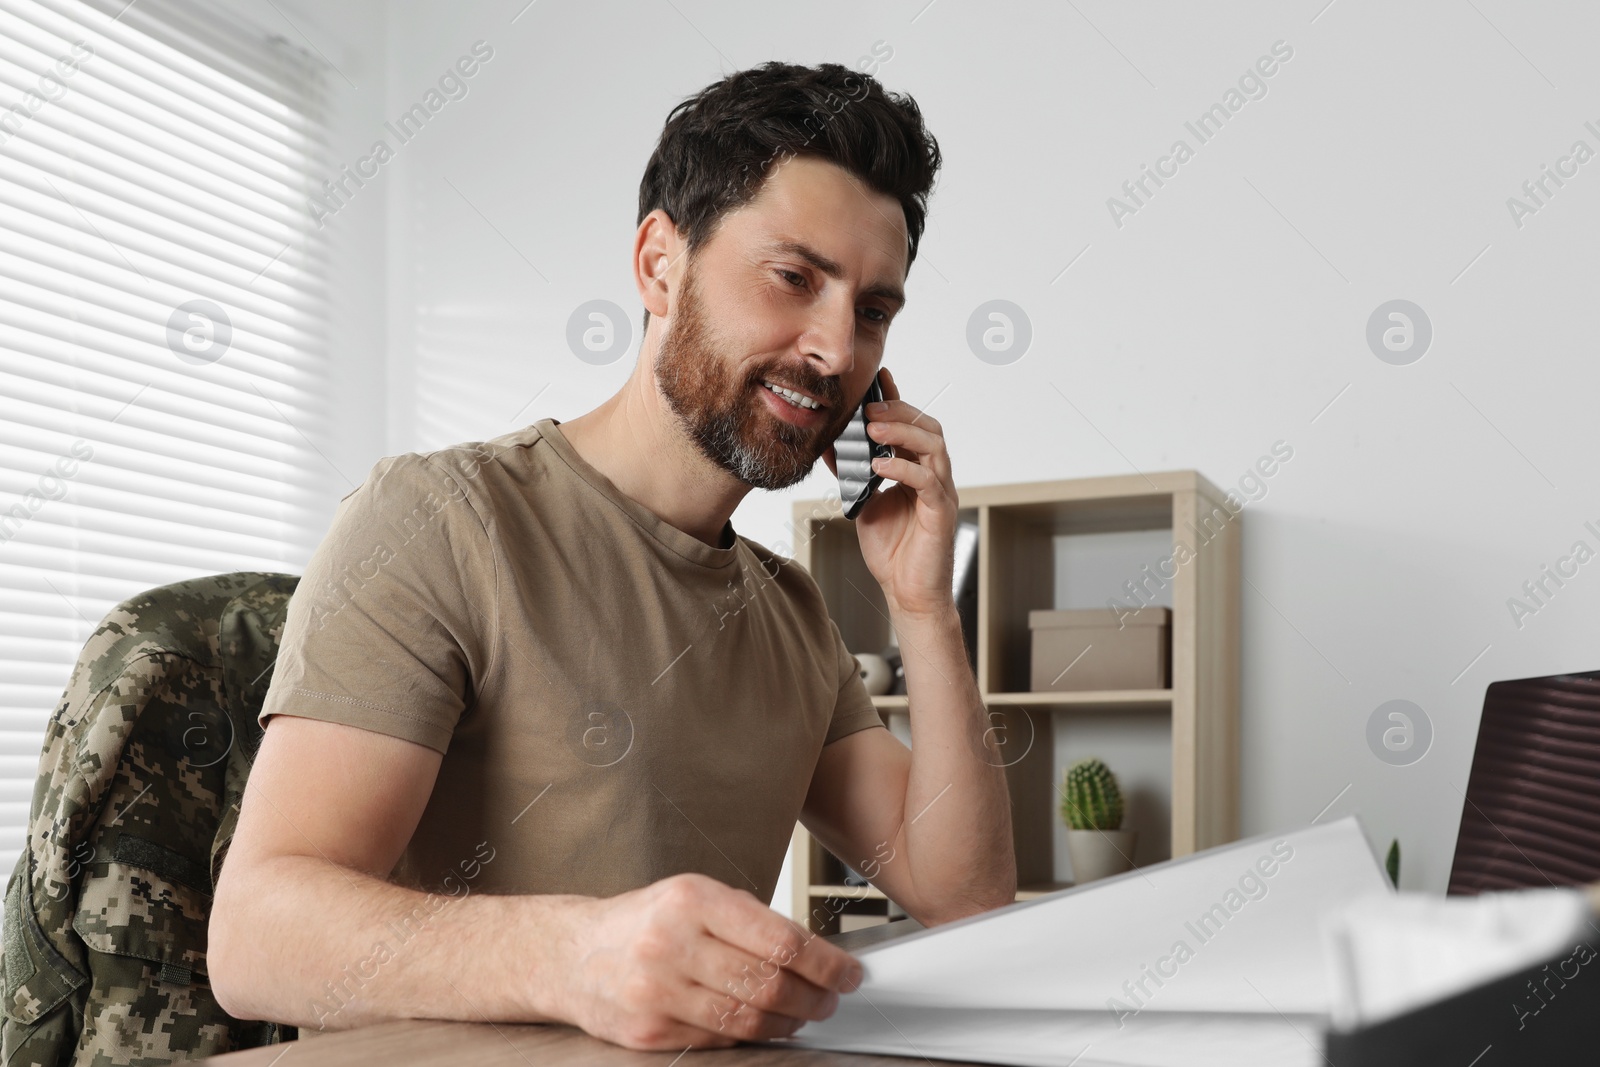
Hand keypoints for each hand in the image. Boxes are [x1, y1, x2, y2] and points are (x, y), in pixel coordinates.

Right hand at [558, 872, 862, 1049]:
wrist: (571, 955)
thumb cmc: (643, 922)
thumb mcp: (694, 897)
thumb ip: (749, 920)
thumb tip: (814, 953)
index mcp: (692, 900)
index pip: (779, 939)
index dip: (826, 963)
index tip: (849, 972)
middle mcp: (672, 944)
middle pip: (769, 984)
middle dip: (814, 996)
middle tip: (831, 998)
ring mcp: (658, 992)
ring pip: (748, 1018)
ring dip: (789, 1021)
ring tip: (803, 1013)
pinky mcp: (650, 1032)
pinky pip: (720, 1038)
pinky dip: (751, 1034)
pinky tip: (762, 1024)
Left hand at [823, 367, 957, 618]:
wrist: (906, 591)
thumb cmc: (891, 549)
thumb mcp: (862, 502)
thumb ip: (851, 473)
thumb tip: (828, 445)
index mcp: (917, 470)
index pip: (911, 426)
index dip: (897, 400)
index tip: (878, 378)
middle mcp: (934, 476)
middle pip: (928, 428)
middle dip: (898, 412)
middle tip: (868, 409)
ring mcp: (941, 493)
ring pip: (934, 448)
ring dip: (902, 434)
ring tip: (872, 430)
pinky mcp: (941, 513)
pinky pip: (929, 482)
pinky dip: (904, 469)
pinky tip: (880, 467)